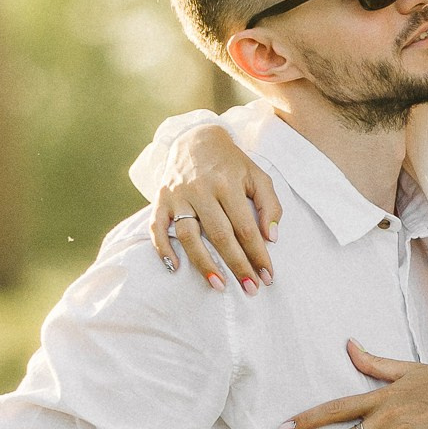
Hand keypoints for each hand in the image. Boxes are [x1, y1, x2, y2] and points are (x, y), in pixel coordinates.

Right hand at [151, 126, 281, 290]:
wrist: (196, 139)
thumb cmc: (232, 164)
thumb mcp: (257, 176)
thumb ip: (270, 205)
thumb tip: (271, 237)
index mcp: (229, 184)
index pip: (246, 227)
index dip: (258, 254)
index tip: (268, 276)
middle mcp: (202, 190)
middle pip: (220, 235)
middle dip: (237, 265)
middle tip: (250, 289)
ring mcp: (178, 195)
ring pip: (188, 235)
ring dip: (203, 263)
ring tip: (219, 285)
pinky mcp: (160, 199)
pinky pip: (157, 227)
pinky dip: (163, 249)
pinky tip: (175, 268)